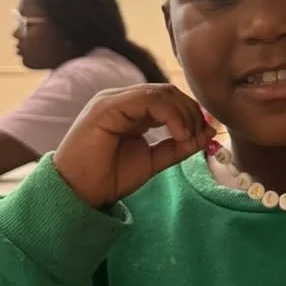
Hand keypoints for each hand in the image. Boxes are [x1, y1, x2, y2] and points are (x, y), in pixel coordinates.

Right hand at [53, 84, 209, 207]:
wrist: (77, 193)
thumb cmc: (108, 178)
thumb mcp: (153, 160)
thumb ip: (178, 146)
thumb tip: (208, 133)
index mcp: (130, 110)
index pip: (168, 98)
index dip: (191, 112)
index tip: (207, 133)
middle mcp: (121, 99)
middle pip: (168, 91)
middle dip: (191, 112)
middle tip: (200, 136)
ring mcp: (112, 100)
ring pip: (161, 93)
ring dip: (183, 114)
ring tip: (188, 138)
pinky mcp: (107, 107)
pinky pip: (148, 100)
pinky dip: (171, 116)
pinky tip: (179, 135)